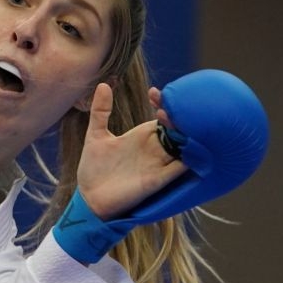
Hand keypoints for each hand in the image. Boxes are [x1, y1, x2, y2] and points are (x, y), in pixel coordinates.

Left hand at [76, 82, 187, 219]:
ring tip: (182, 120)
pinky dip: (190, 157)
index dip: (164, 104)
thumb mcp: (95, 136)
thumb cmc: (94, 169)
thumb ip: (101, 111)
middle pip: (177, 128)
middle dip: (179, 116)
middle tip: (167, 107)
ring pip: (184, 145)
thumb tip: (103, 84)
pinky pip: (182, 166)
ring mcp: (159, 163)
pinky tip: (192, 145)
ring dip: (187, 133)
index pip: (162, 116)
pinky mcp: (159, 179)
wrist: (90, 198)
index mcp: (141, 137)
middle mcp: (154, 148)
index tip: (155, 93)